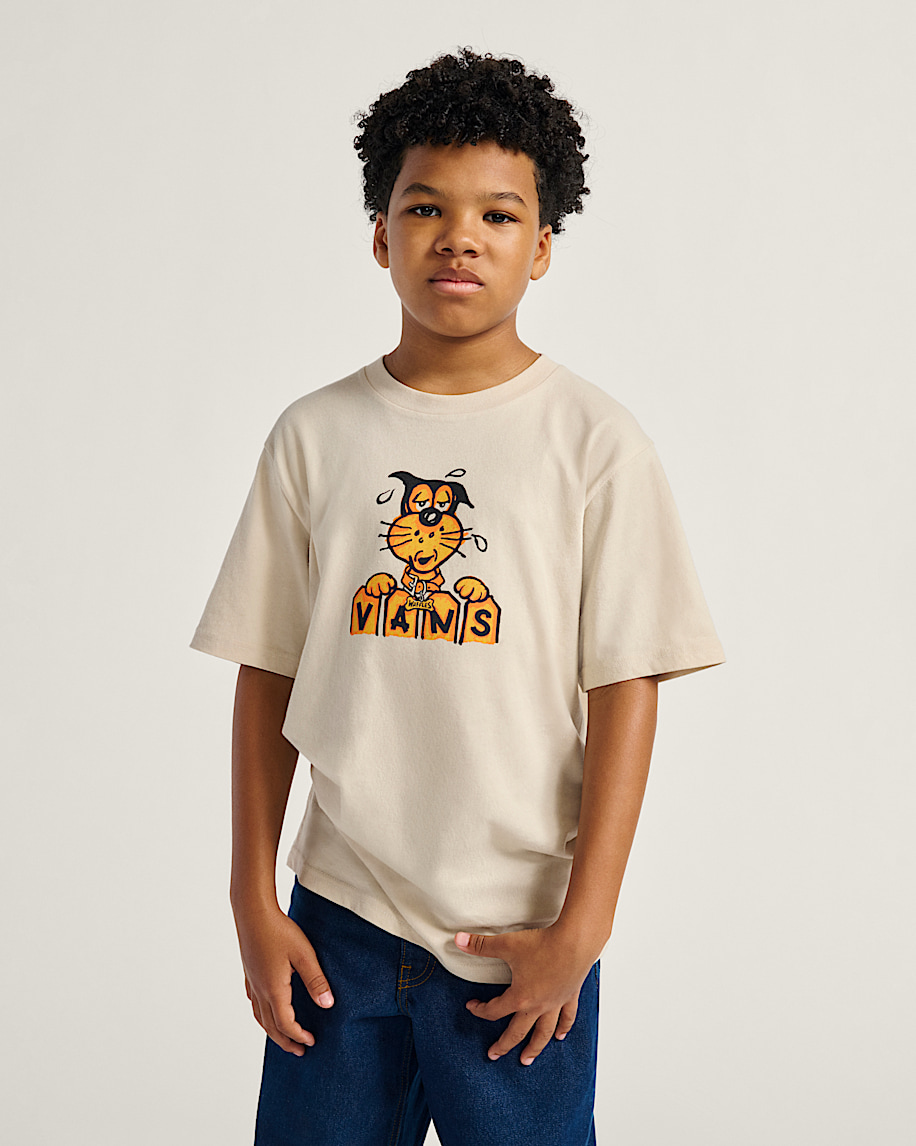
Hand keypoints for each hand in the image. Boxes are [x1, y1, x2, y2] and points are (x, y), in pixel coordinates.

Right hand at [235, 901, 334, 1056]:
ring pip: (260, 1016)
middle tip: (299, 1051)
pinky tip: (267, 1008)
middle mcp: (260, 991)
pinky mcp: (249, 973)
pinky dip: (262, 1014)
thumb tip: (328, 1005)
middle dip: (286, 1041)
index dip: (299, 1036)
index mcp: (274, 990)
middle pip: (271, 1026)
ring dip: (273, 1031)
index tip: (311, 1042)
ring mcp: (252, 982)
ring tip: (283, 1037)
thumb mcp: (304, 955)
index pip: (286, 1024)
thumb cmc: (279, 931)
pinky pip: (254, 1003)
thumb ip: (316, 981)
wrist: (252, 913)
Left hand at [455, 926, 594, 1065]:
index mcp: (520, 997)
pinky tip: (560, 1037)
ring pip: (543, 1032)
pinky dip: (563, 1029)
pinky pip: (567, 1018)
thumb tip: (458, 940)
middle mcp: (538, 1006)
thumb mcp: (507, 944)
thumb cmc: (543, 944)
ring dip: (534, 1047)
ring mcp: (555, 1003)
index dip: (480, 1010)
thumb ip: (480, 945)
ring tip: (527, 1060)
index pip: (494, 1010)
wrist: (574, 942)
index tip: (471, 1006)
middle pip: (518, 1031)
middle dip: (504, 1045)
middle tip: (493, 1055)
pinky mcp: (569, 996)